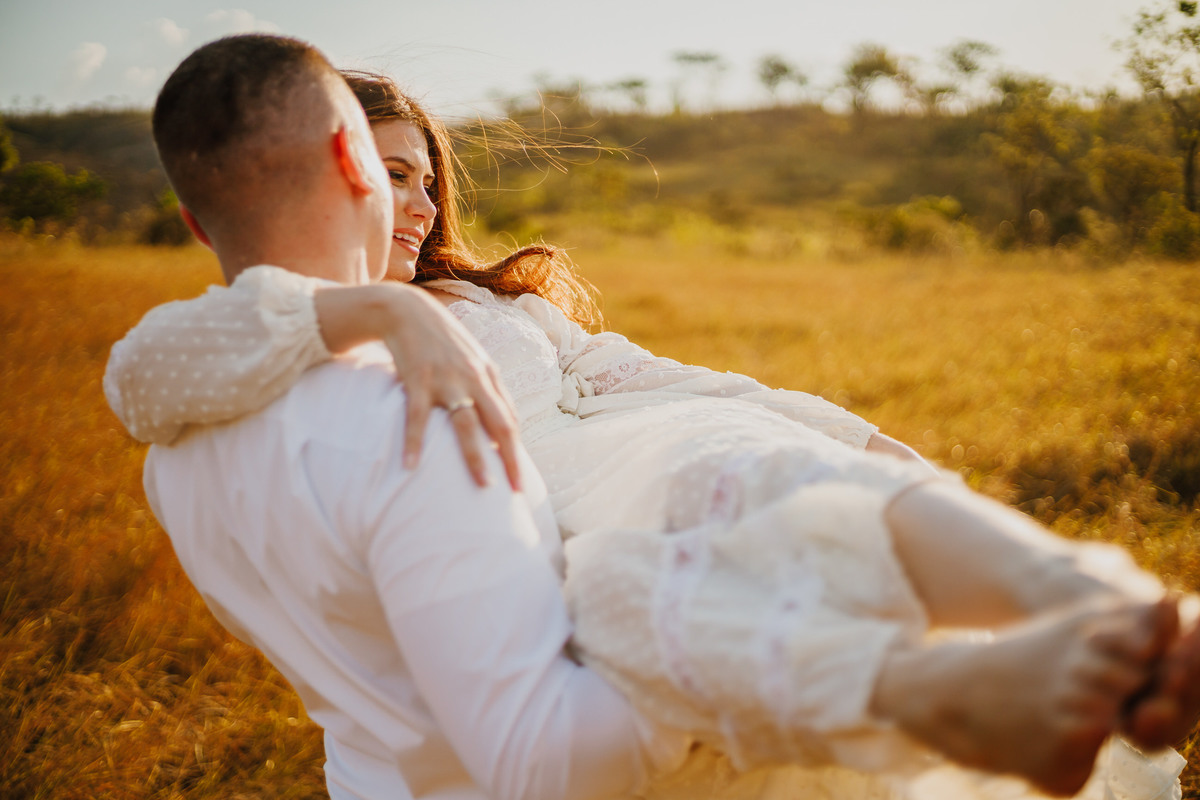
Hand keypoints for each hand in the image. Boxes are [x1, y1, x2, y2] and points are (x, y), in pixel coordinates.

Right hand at [313, 283, 521, 489]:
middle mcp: (474, 379)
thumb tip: (498, 420)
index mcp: (488, 375)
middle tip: (516, 489)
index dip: (516, 447)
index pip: (509, 417)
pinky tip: (411, 466)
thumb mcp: (471, 359)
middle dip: (511, 458)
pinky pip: (418, 418)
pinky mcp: (418, 380)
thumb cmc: (441, 340)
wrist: (407, 310)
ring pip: (466, 425)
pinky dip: (415, 443)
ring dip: (476, 457)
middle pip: (500, 424)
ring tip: (483, 485)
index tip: (519, 474)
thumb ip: (484, 387)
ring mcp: (447, 380)